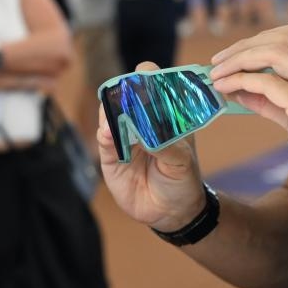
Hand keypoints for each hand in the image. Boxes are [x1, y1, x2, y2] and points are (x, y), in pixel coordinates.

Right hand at [97, 61, 207, 231]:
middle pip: (126, 95)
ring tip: (117, 113)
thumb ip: (165, 143)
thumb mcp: (182, 159)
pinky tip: (108, 132)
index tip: (146, 74)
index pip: (152, 85)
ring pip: (111, 114)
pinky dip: (105, 133)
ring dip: (113, 110)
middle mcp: (140, 122)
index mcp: (163, 115)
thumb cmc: (183, 179)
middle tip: (128, 92)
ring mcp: (124, 137)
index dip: (148, 76)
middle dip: (125, 90)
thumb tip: (144, 132)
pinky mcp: (111, 157)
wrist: (172, 213)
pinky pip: (104, 140)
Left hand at [210, 21, 287, 223]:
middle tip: (219, 62)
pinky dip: (242, 81)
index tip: (239, 52)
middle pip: (285, 37)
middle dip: (246, 46)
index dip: (264, 39)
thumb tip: (240, 89)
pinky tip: (227, 89)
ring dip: (239, 59)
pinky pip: (269, 84)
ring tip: (216, 74)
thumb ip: (279, 103)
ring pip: (275, 52)